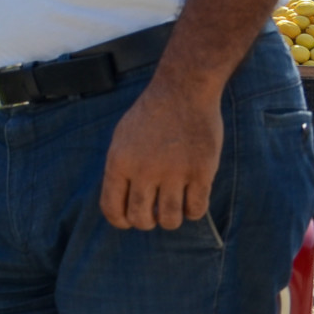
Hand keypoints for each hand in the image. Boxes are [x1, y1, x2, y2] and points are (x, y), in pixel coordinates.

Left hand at [99, 76, 223, 229]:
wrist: (183, 91)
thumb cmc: (151, 115)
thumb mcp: (121, 139)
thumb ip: (119, 170)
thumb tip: (121, 204)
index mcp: (119, 162)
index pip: (112, 208)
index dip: (121, 221)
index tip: (130, 220)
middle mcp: (144, 170)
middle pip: (141, 219)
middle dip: (147, 222)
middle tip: (155, 213)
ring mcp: (174, 172)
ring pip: (170, 220)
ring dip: (171, 220)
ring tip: (173, 206)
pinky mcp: (201, 172)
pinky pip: (196, 210)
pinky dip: (193, 211)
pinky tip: (192, 199)